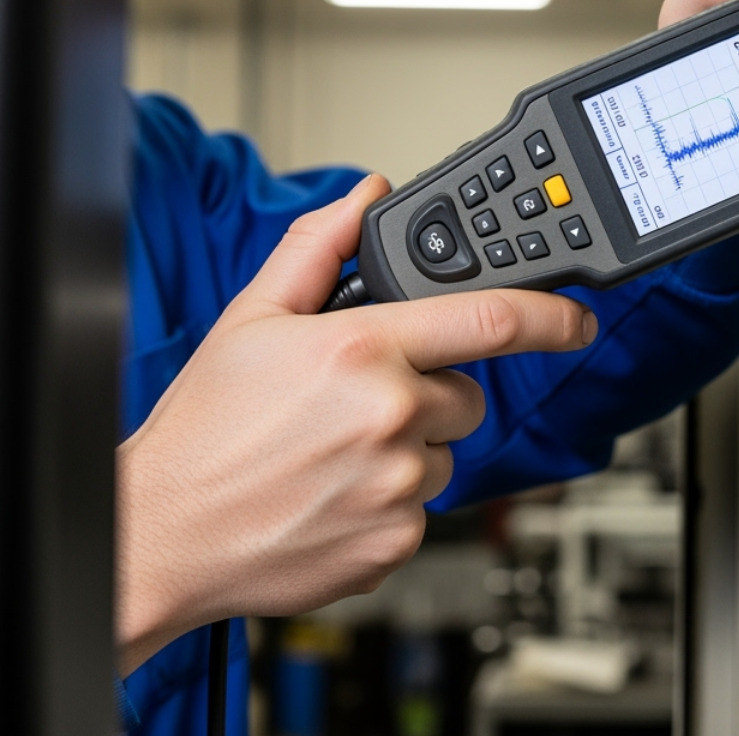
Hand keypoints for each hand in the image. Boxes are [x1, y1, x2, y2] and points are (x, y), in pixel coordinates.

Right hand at [115, 175, 595, 674]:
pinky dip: (389, 503)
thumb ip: (320, 248)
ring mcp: (397, 482)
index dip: (550, 315)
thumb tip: (366, 197)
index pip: (489, 320)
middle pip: (465, 396)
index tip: (578, 318)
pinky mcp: (396, 541)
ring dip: (408, 451)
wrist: (160, 533)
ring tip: (333, 455)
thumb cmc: (203, 430)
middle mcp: (389, 414)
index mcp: (362, 349)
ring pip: (445, 454)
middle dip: (428, 394)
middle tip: (357, 405)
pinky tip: (331, 495)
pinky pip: (423, 510)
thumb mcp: (253, 319)